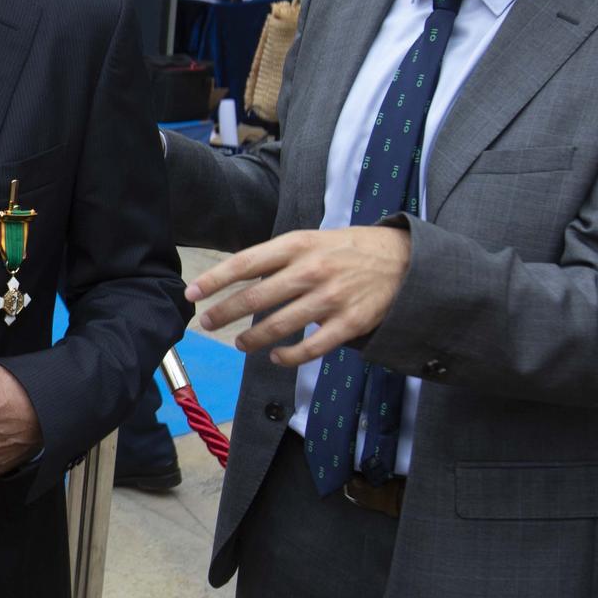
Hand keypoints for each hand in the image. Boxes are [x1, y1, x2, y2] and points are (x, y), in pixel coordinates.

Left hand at [188, 226, 411, 367]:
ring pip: (278, 325)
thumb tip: (240, 277)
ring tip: (239, 343)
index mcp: (299, 245)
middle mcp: (311, 270)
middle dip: (224, 313)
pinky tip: (276, 358)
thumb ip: (279, 258)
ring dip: (252, 338)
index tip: (192, 293)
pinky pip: (310, 348)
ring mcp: (331, 298)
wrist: (405, 260)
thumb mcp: (313, 240)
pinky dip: (288, 357)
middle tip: (207, 324)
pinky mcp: (349, 323)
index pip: (245, 263)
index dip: (214, 279)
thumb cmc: (350, 249)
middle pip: (255, 297)